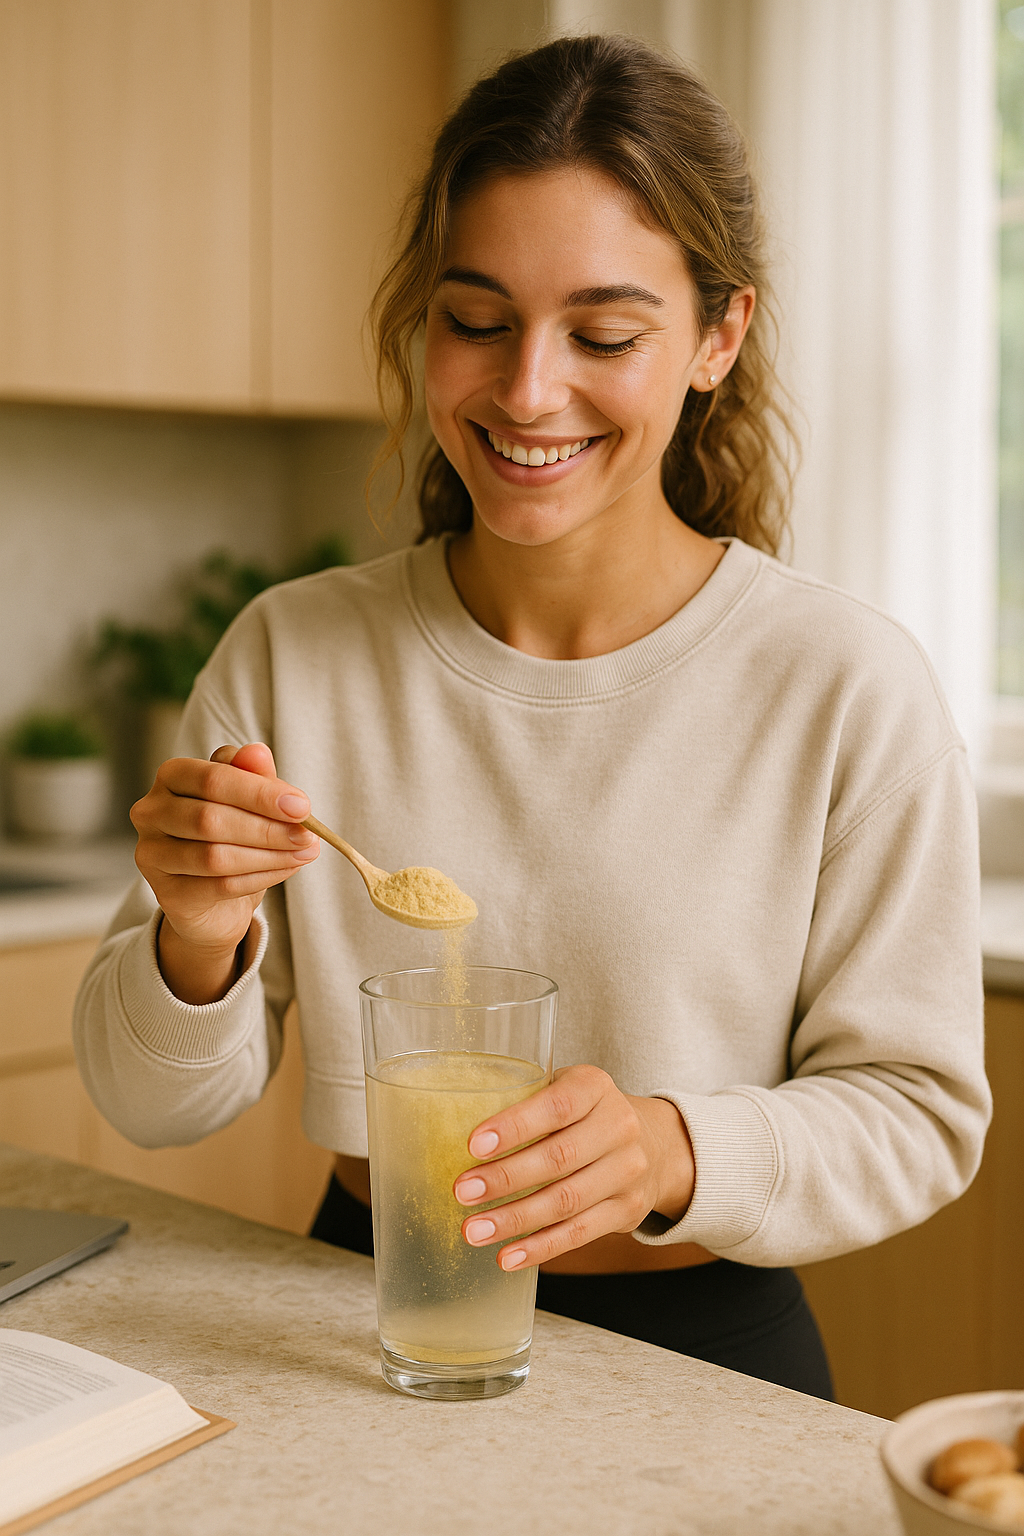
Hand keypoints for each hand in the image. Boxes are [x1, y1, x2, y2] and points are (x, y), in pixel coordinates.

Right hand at [130, 742, 318, 1003]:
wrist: (212, 893)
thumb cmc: (230, 831)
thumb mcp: (247, 797)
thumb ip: (252, 775)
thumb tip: (258, 752)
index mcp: (172, 775)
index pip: (213, 778)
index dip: (260, 793)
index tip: (302, 807)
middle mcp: (152, 811)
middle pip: (210, 819)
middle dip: (268, 829)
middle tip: (308, 836)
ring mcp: (152, 854)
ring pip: (215, 857)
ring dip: (269, 856)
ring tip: (303, 854)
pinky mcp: (166, 892)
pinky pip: (219, 886)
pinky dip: (259, 878)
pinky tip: (284, 869)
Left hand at [453, 1065, 695, 1270]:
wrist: (655, 1143)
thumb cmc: (585, 1114)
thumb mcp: (565, 1088)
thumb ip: (523, 1099)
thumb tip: (447, 1125)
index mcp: (595, 1087)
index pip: (556, 1106)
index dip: (515, 1126)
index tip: (474, 1145)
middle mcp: (618, 1126)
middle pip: (558, 1158)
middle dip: (506, 1179)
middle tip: (462, 1192)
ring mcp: (627, 1171)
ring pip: (566, 1201)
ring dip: (515, 1219)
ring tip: (474, 1230)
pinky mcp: (627, 1210)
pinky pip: (579, 1233)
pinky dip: (540, 1247)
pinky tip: (507, 1256)